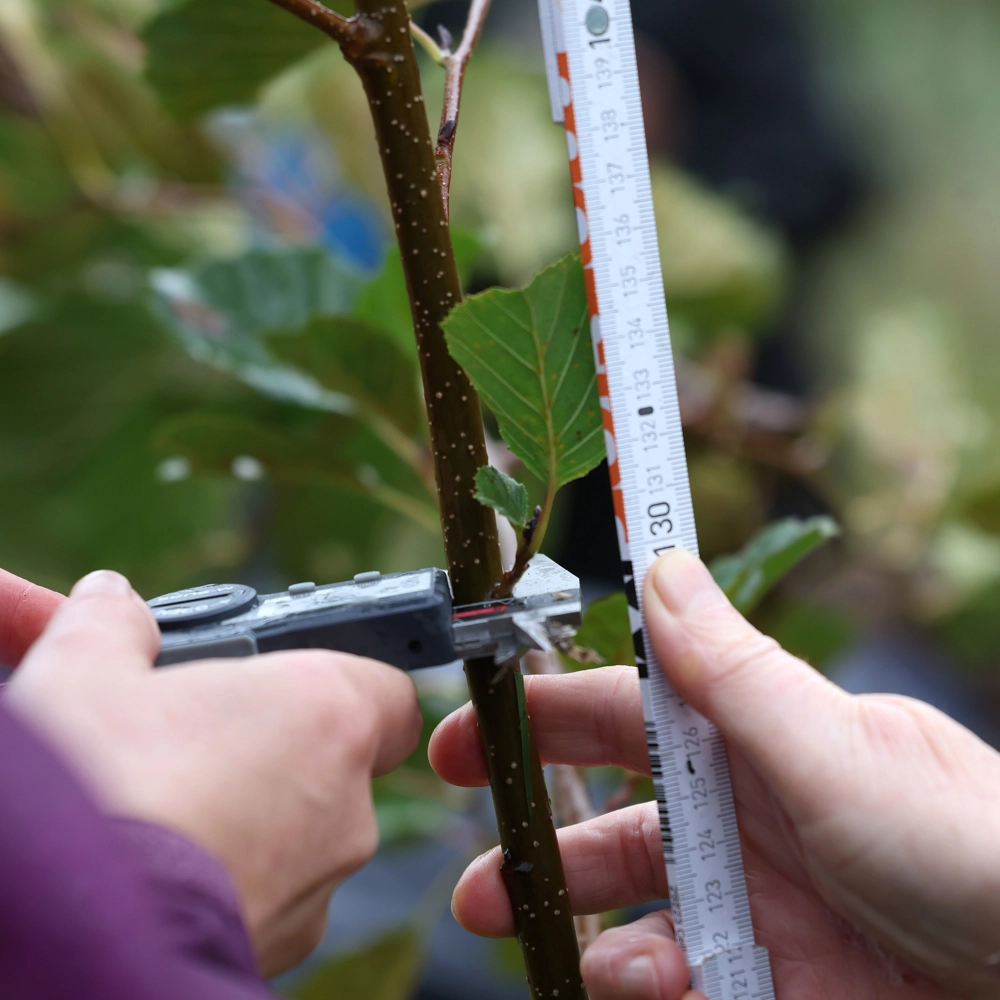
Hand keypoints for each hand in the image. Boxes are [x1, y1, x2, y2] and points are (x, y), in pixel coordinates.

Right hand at [5, 570, 420, 973]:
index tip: (285, 685)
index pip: (384, 688)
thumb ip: (113, 625)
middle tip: (192, 742)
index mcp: (326, 711)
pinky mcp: (281, 948)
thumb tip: (111, 603)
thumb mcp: (84, 672)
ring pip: (299, 833)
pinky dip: (229, 878)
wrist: (68, 932)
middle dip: (272, 749)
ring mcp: (318, 884)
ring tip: (161, 807)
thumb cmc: (94, 788)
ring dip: (248, 815)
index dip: (340, 683)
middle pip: (333, 760)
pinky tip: (161, 870)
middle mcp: (346, 802)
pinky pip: (268, 894)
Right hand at [430, 550, 999, 998]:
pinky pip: (680, 981)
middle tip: (476, 871)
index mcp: (752, 738)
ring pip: (633, 910)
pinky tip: (652, 986)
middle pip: (610, 819)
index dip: (542, 715)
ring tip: (578, 951)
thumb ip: (732, 669)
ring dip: (590, 930)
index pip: (624, 712)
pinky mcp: (771, 982)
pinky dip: (649, 984)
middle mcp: (743, 817)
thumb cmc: (968, 842)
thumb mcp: (833, 747)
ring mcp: (755, 903)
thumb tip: (661, 564)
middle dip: (536, 840)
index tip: (469, 730)